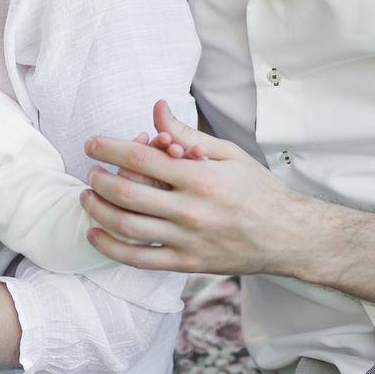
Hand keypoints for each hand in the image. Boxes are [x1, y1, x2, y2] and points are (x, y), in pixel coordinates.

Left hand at [80, 100, 303, 274]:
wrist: (287, 236)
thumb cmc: (257, 190)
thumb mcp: (227, 153)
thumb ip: (186, 133)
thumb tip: (156, 110)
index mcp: (201, 177)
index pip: (142, 157)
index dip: (109, 148)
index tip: (93, 144)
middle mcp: (191, 209)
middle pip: (127, 192)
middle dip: (98, 179)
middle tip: (90, 171)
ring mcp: (187, 239)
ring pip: (127, 226)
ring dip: (97, 209)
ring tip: (87, 197)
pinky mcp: (186, 263)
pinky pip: (139, 259)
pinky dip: (111, 247)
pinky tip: (95, 233)